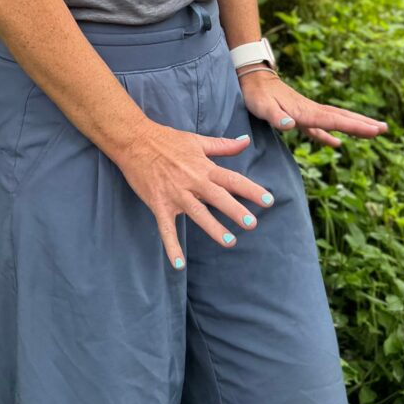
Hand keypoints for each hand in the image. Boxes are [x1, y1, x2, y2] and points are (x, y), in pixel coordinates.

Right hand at [113, 119, 273, 269]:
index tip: (268, 200)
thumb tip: (246, 141)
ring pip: (197, 213)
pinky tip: (178, 264)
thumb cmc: (167, 139)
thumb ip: (223, 145)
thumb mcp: (197, 140)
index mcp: (204, 167)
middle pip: (218, 197)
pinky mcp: (159, 204)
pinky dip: (171, 246)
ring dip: (213, 228)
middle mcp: (192, 181)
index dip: (251, 190)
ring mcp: (175, 194)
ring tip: (229, 241)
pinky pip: (166, 228)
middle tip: (251, 224)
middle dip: (235, 210)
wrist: (135, 141)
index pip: (232, 179)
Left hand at [238, 65, 388, 147]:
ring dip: (355, 125)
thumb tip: (291, 124)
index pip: (335, 120)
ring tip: (375, 130)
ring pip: (336, 119)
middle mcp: (311, 111)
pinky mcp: (300, 116)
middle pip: (342, 118)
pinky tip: (338, 143)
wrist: (252, 79)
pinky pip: (320, 127)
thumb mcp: (262, 107)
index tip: (375, 130)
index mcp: (305, 111)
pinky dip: (330, 135)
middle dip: (363, 124)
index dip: (355, 127)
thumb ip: (277, 116)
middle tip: (385, 129)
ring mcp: (307, 113)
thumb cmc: (256, 94)